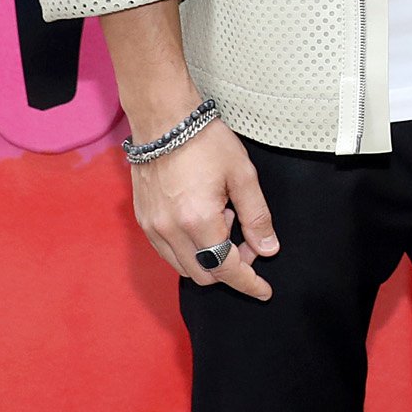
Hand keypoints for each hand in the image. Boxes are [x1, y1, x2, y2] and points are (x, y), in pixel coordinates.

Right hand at [129, 114, 279, 300]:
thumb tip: (268, 249)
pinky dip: (191, 248)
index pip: (225, 269)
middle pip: (203, 274)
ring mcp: (152, 227)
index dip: (248, 283)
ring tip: (226, 220)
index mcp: (197, 221)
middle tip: (248, 241)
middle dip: (230, 267)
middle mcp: (169, 231)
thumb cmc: (206, 142)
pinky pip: (168, 251)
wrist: (164, 120)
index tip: (264, 291)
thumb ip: (257, 216)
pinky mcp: (143, 220)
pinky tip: (206, 218)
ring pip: (183, 266)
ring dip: (209, 258)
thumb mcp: (243, 176)